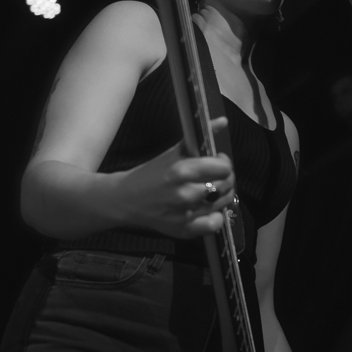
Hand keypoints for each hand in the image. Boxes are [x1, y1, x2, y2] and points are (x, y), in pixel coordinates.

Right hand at [114, 116, 234, 238]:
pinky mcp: (184, 230)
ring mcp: (185, 214)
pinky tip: (208, 209)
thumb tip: (224, 121)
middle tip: (216, 176)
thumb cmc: (151, 173)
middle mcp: (186, 194)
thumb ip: (200, 136)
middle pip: (226, 184)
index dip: (223, 163)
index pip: (223, 168)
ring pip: (224, 202)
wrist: (125, 200)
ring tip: (211, 189)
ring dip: (222, 194)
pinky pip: (214, 224)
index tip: (217, 161)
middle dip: (225, 177)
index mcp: (182, 170)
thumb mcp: (173, 151)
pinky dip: (216, 217)